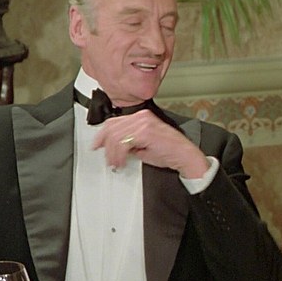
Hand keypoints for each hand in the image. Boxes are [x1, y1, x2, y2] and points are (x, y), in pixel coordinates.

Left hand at [92, 110, 208, 176]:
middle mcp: (141, 117)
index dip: (102, 135)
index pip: (114, 122)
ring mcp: (143, 123)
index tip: (97, 145)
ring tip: (116, 164)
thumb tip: (115, 148)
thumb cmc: (168, 151)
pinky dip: (119, 155)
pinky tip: (122, 162)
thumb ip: (129, 143)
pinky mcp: (145, 132)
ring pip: (115, 136)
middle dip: (106, 147)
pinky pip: (123, 143)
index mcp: (141, 116)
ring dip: (113, 154)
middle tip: (107, 159)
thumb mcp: (143, 145)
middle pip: (111, 128)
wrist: (184, 155)